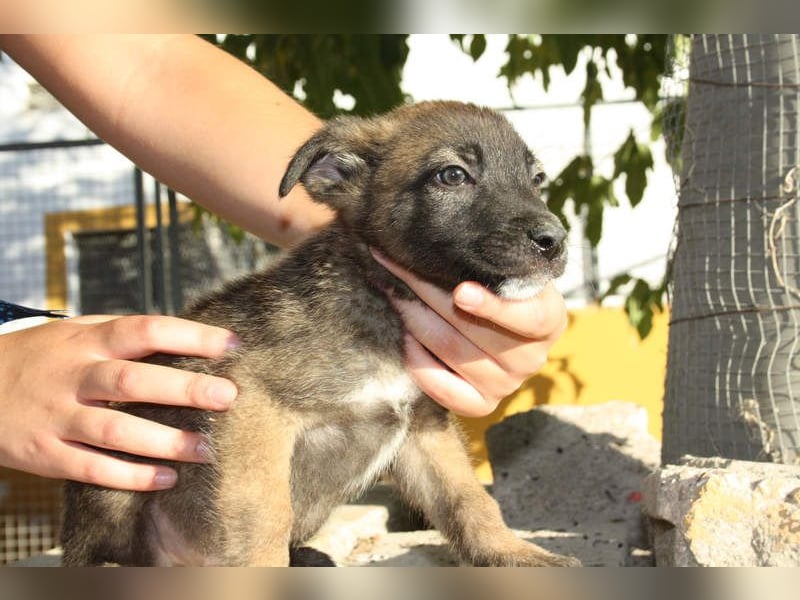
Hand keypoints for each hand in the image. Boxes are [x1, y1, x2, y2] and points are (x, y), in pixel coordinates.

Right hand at [0, 315, 238, 490]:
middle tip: (229, 397)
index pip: (145, 330)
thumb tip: (189, 336)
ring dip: (164, 442)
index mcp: (87, 340)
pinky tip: (166, 479)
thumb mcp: (75, 331)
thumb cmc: (42, 356)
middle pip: (133, 381)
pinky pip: (91, 468)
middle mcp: (73, 376)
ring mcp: (57, 416)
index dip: (191, 335)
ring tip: (206, 450)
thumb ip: (124, 334)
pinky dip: (130, 476)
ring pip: (115, 430)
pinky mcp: (45, 454)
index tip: (233, 345)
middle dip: (185, 390)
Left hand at [371, 252, 566, 416]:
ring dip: (414, 318)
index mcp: (549, 320)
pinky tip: (405, 338)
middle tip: (394, 261)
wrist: (510, 332)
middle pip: (472, 328)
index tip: (461, 291)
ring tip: (391, 290)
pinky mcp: (482, 404)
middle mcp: (532, 358)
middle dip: (426, 289)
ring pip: (450, 351)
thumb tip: (452, 219)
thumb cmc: (507, 289)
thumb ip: (497, 256)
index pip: (526, 318)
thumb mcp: (514, 270)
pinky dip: (419, 362)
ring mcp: (507, 385)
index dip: (492, 307)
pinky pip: (444, 388)